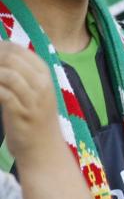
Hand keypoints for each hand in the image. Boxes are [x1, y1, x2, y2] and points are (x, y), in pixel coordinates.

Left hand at [0, 43, 63, 162]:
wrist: (44, 149)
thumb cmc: (34, 119)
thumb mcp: (33, 91)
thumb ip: (20, 73)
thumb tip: (0, 53)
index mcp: (44, 74)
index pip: (17, 49)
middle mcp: (42, 84)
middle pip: (11, 58)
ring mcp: (33, 99)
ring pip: (7, 74)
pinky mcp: (21, 113)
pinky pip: (3, 93)